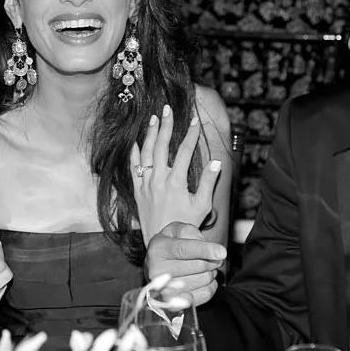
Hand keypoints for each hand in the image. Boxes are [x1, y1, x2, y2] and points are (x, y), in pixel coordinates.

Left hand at [131, 104, 221, 242]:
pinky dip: (134, 153)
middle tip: (168, 109)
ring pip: (146, 153)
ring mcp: (146, 184)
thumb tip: (216, 162)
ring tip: (154, 118)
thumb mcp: (202, 206)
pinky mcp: (138, 190)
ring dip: (150, 134)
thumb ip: (209, 183)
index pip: (184, 152)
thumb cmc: (186, 224)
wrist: (162, 242)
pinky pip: (133, 167)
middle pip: (161, 146)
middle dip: (166, 125)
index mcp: (176, 182)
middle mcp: (158, 180)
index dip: (190, 135)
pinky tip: (136, 141)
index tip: (194, 120)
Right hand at [146, 222, 226, 305]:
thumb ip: (189, 231)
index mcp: (158, 250)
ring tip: (204, 268)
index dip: (205, 250)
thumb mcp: (175, 230)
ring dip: (211, 272)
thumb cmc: (169, 246)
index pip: (184, 250)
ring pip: (203, 280)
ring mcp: (165, 290)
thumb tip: (203, 244)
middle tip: (212, 257)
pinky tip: (203, 279)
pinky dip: (211, 285)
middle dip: (211, 259)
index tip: (221, 252)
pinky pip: (205, 294)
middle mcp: (158, 271)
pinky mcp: (176, 304)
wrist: (157, 266)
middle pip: (198, 265)